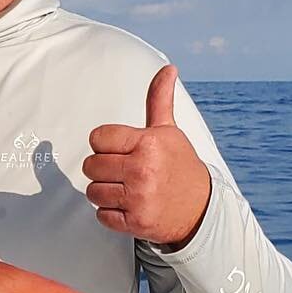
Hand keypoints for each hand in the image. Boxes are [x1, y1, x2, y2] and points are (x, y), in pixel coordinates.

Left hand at [82, 65, 211, 247]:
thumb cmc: (180, 166)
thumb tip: (167, 69)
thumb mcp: (169, 132)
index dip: (105, 144)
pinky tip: (130, 206)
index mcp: (147, 143)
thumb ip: (159, 100)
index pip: (97, 138)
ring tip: (127, 188)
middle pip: (90, 166)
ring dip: (105, 192)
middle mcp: (142, 170)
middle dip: (103, 169)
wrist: (201, 208)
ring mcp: (138, 198)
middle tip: (123, 171)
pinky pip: (102, 215)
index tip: (120, 150)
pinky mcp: (136, 222)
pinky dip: (111, 213)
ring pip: (93, 192)